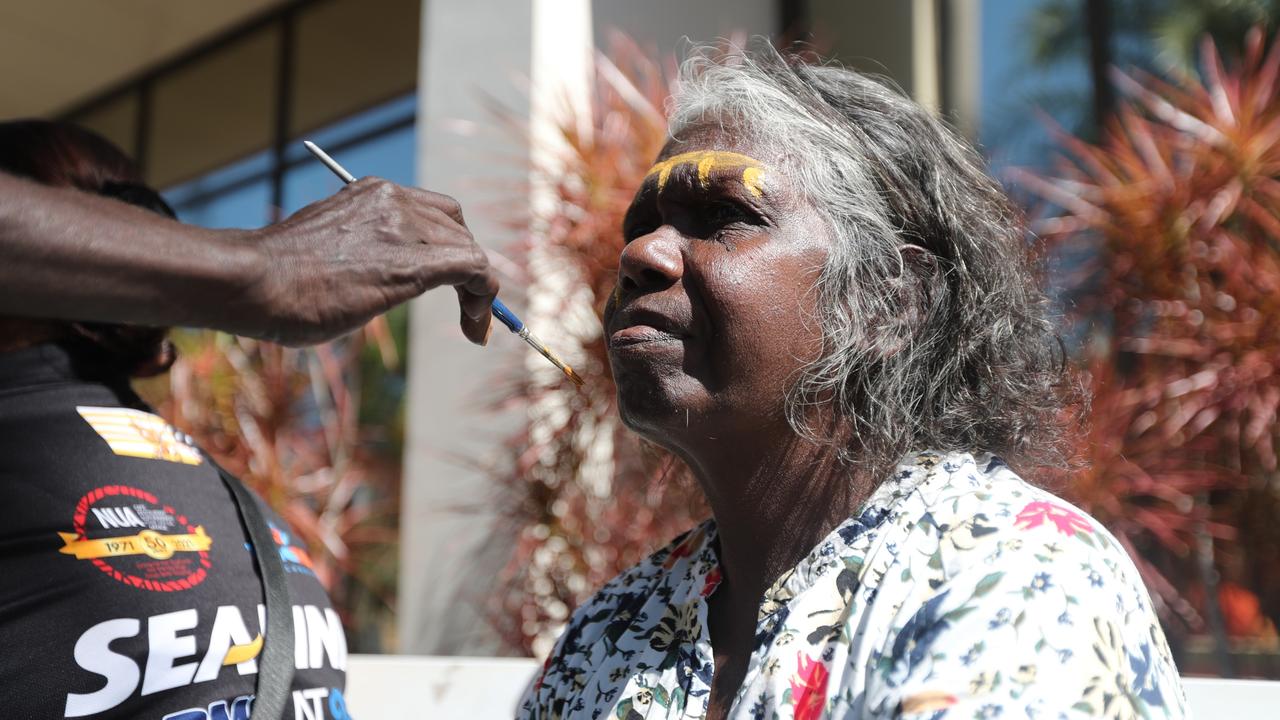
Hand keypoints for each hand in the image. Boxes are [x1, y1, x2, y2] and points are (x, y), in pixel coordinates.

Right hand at [241, 177, 497, 345]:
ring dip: (478, 291)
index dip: (452, 246)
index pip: (433, 212)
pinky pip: (474, 269)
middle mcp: (392, 200)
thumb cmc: (274, 279)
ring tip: (472, 326)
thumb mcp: (328, 252)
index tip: (452, 285)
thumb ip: (361, 254)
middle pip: (457, 229)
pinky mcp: (413, 261)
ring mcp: (403, 227)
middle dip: (467, 269)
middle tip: (468, 310)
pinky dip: (485, 298)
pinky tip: (475, 326)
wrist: (252, 280)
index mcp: (370, 193)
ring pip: (469, 249)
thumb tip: (378, 279)